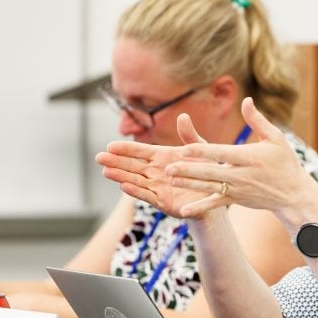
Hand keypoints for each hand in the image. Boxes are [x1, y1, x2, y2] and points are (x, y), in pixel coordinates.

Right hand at [96, 124, 222, 218]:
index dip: (126, 149)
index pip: (140, 151)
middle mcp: (156, 171)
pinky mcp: (163, 202)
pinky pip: (148, 195)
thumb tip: (182, 116)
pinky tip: (123, 185)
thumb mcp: (200, 150)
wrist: (218, 193)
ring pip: (136, 180)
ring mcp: (158, 187)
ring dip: (121, 176)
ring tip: (106, 171)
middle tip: (99, 157)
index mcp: (163, 156)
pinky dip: (136, 191)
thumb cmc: (207, 169)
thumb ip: (189, 135)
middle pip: (133, 166)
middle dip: (116, 162)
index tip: (110, 145)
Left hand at [167, 98, 317, 220]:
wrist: (294, 194)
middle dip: (189, 170)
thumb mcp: (276, 138)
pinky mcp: (237, 199)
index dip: (203, 151)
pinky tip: (184, 210)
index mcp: (250, 157)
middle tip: (168, 168)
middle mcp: (242, 174)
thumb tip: (246, 100)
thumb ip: (257, 120)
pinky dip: (201, 207)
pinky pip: (216, 203)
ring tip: (170, 180)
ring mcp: (238, 188)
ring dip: (189, 184)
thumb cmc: (285, 162)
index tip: (185, 148)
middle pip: (211, 171)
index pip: (222, 153)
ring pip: (209, 186)